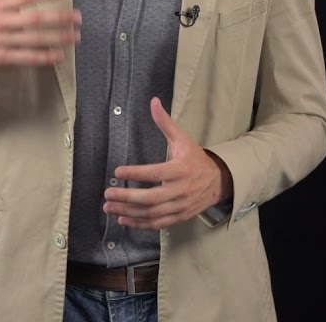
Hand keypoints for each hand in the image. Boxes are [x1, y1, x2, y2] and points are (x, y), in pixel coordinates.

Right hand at [0, 0, 80, 68]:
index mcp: (0, 5)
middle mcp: (2, 22)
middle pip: (34, 19)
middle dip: (58, 18)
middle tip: (77, 18)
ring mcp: (2, 40)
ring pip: (34, 39)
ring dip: (57, 38)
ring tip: (75, 36)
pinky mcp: (2, 57)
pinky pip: (26, 57)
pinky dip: (43, 57)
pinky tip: (58, 56)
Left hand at [103, 97, 233, 229]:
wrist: (218, 182)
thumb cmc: (196, 159)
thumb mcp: (183, 139)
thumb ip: (165, 123)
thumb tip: (153, 101)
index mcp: (181, 170)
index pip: (155, 173)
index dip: (135, 173)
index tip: (117, 171)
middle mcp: (181, 190)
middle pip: (151, 198)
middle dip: (127, 197)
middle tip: (108, 193)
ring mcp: (180, 206)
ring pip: (152, 213)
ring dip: (128, 212)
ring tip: (109, 207)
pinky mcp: (179, 217)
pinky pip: (157, 223)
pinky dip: (139, 224)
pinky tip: (123, 219)